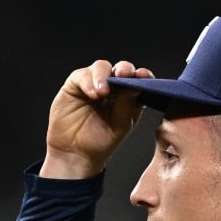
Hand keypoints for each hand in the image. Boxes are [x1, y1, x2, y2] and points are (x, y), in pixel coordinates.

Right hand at [41, 60, 153, 178]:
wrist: (76, 153)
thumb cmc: (101, 141)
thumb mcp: (120, 125)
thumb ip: (127, 104)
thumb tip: (135, 84)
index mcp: (128, 96)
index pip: (138, 80)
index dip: (143, 75)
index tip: (145, 77)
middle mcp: (112, 87)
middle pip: (121, 69)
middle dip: (124, 69)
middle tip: (124, 75)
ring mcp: (94, 83)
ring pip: (101, 67)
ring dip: (104, 75)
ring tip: (103, 91)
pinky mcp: (75, 85)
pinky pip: (82, 76)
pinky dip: (88, 82)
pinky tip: (92, 94)